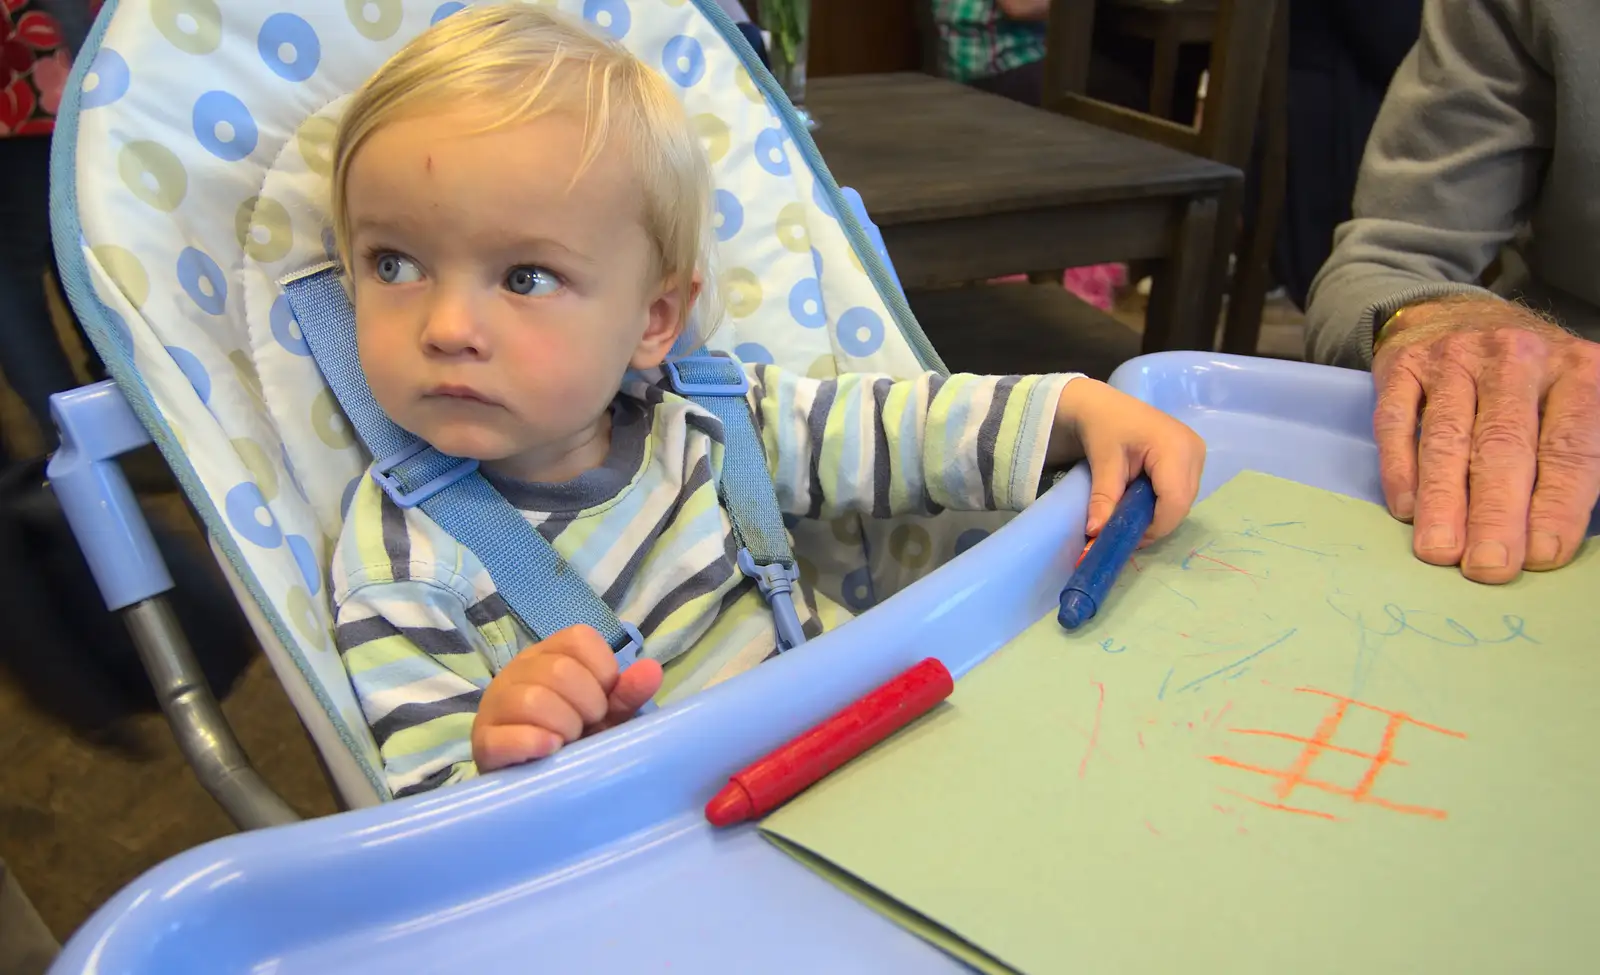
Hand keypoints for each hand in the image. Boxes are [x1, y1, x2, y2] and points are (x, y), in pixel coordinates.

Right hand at [471, 624, 662, 772]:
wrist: (531, 781)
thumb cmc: (571, 738)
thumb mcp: (604, 715)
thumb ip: (627, 694)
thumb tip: (652, 670)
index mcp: (549, 655)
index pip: (579, 638)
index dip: (603, 672)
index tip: (604, 701)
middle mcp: (518, 670)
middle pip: (560, 670)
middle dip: (587, 705)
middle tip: (586, 727)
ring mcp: (495, 704)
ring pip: (533, 700)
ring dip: (563, 726)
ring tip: (566, 742)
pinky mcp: (483, 742)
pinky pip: (504, 736)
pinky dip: (534, 744)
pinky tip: (550, 751)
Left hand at [1049, 378, 1205, 543]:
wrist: (1105, 407)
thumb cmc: (1104, 428)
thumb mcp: (1102, 463)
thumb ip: (1104, 499)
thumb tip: (1097, 532)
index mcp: (1175, 448)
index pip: (1175, 501)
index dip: (1155, 526)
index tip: (1128, 535)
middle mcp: (1195, 450)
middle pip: (1182, 504)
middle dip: (1156, 522)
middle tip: (1126, 528)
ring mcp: (1198, 453)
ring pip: (1184, 500)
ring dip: (1160, 513)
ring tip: (1131, 511)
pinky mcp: (1194, 457)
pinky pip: (1183, 491)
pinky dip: (1164, 501)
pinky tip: (1142, 498)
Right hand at [1372, 297, 1599, 583]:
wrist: (1458, 315)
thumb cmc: (1528, 381)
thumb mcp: (1575, 400)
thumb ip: (1579, 456)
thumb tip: (1557, 537)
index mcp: (1577, 369)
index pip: (1570, 447)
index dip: (1557, 505)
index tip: (1542, 556)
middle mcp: (1516, 356)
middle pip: (1505, 445)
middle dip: (1498, 513)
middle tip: (1490, 566)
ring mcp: (1453, 357)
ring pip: (1447, 437)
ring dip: (1443, 501)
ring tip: (1440, 552)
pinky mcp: (1401, 365)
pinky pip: (1397, 423)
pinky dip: (1399, 470)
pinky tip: (1406, 510)